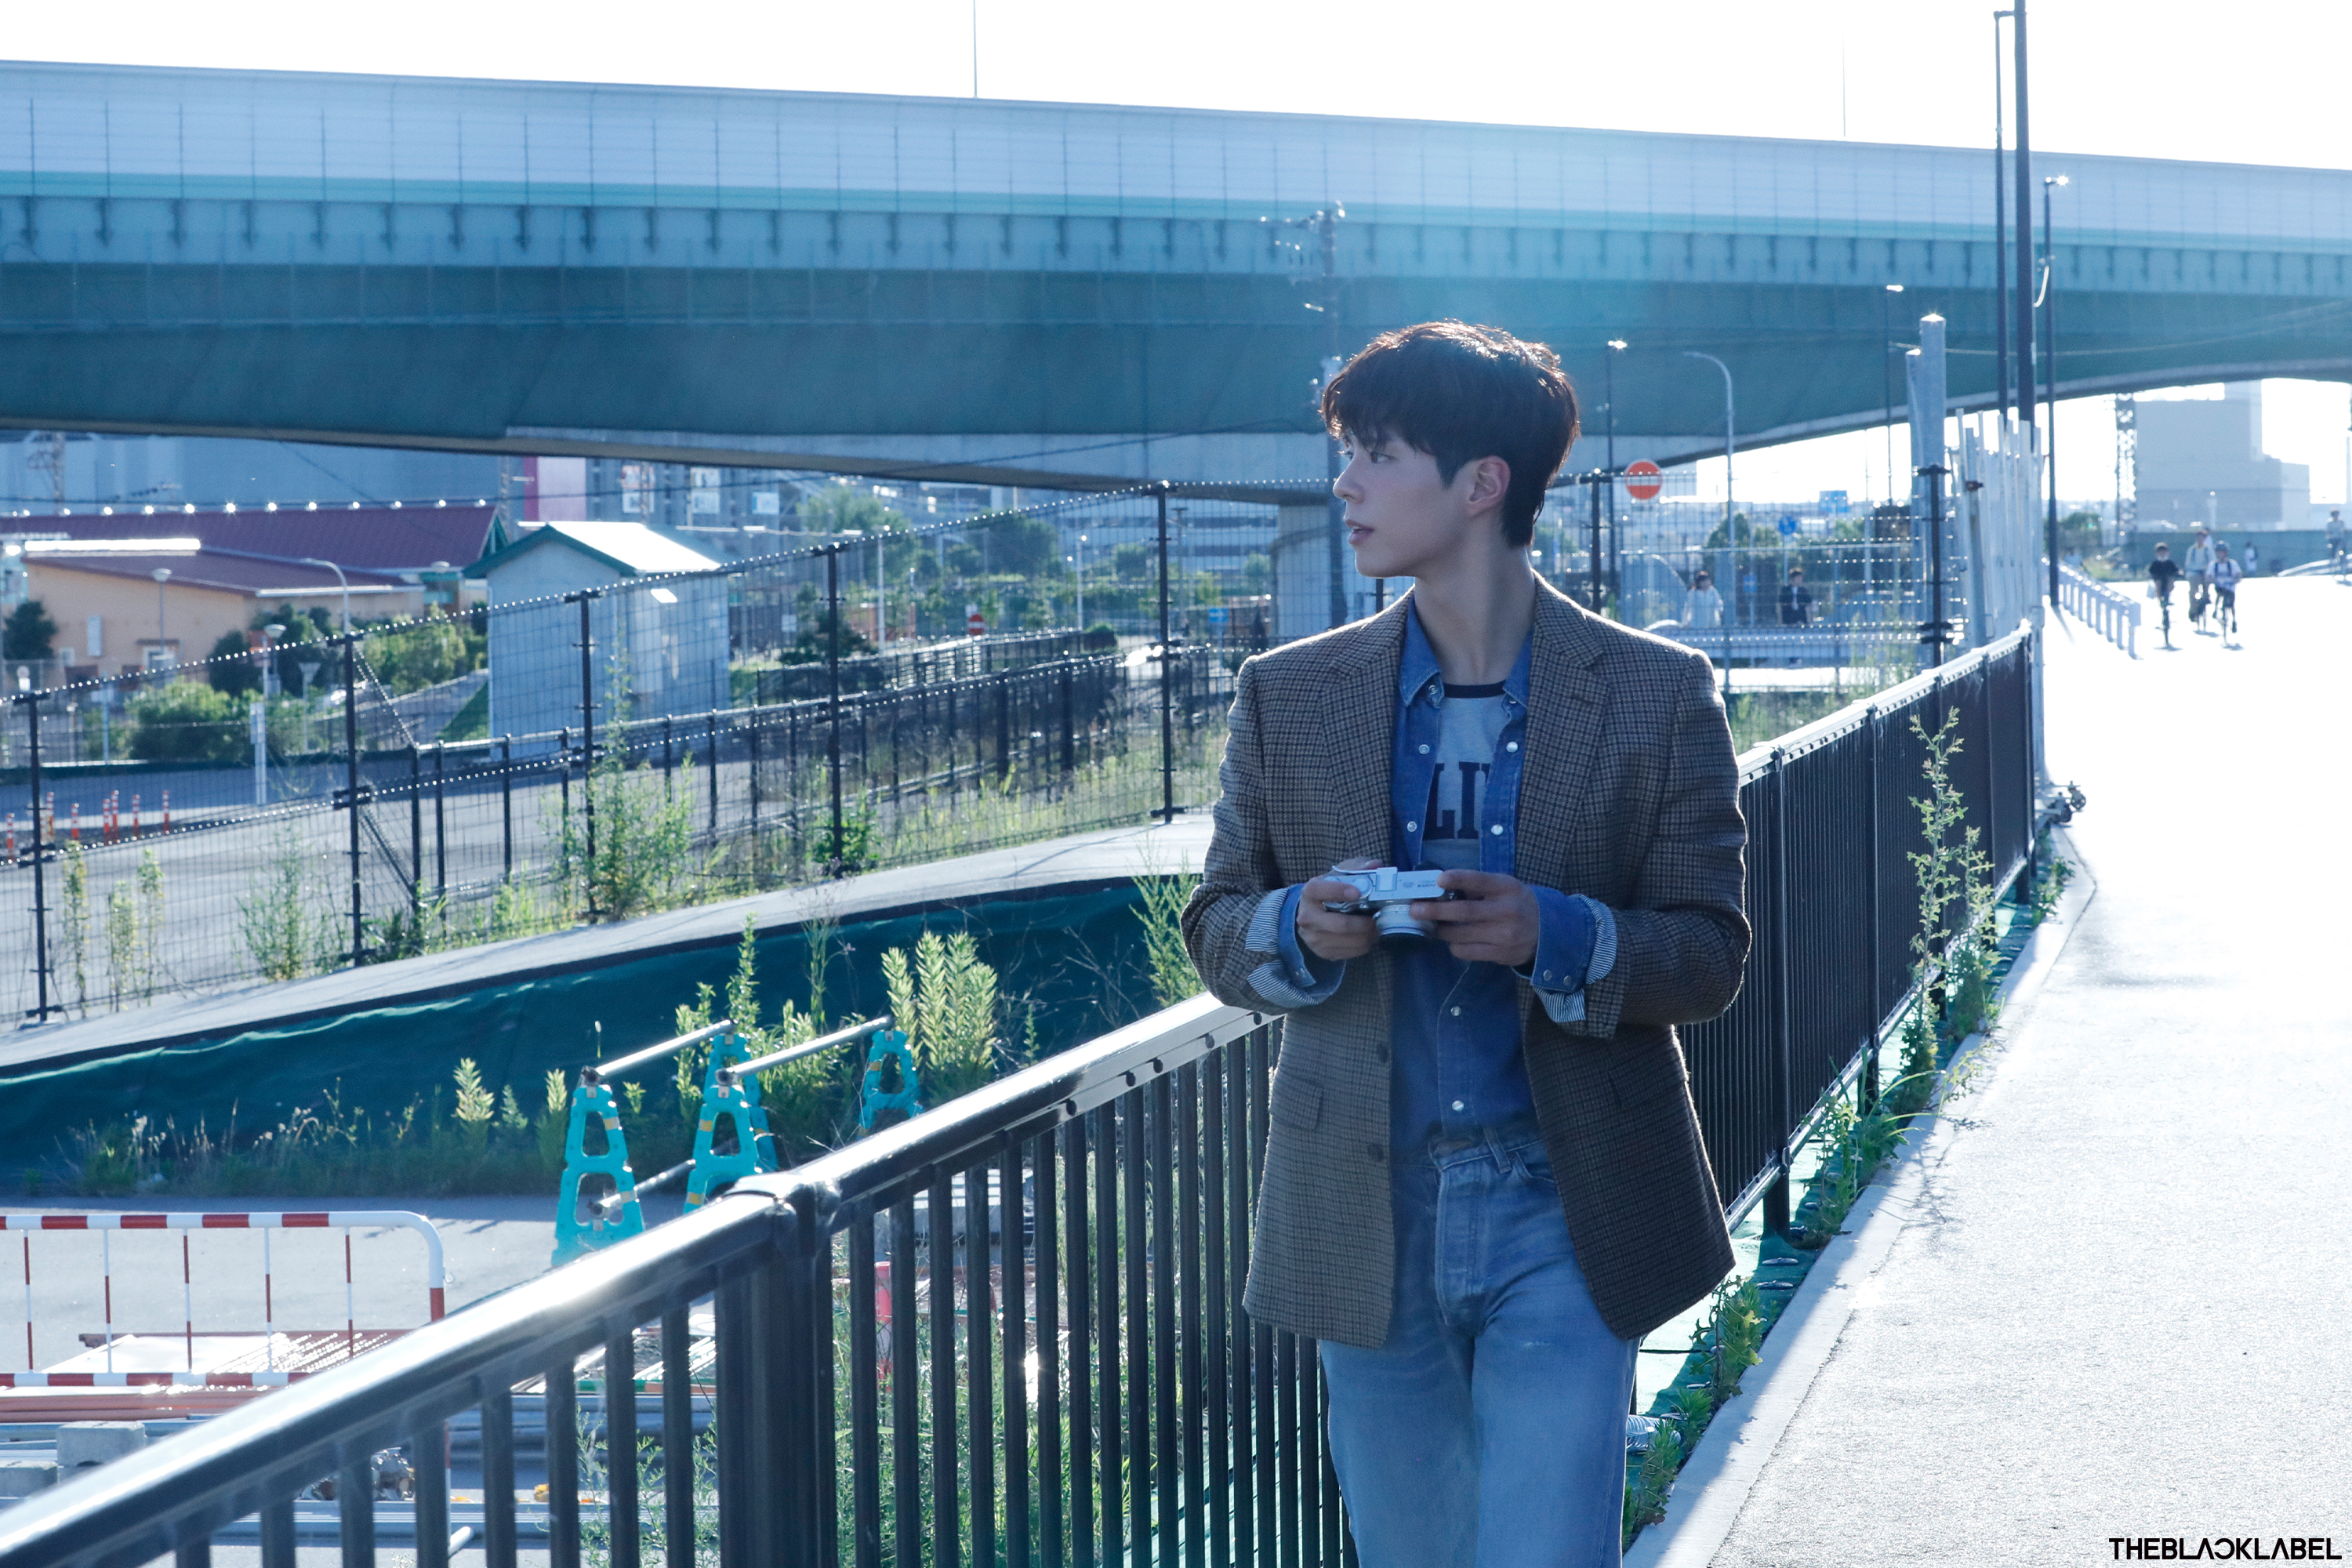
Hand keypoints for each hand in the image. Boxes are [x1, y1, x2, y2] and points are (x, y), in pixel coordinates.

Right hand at [1297, 859, 1380, 962]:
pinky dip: (1363, 946)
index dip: (1338, 891)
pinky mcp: (1322, 952)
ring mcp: (1313, 938)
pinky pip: (1348, 953)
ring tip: (1377, 928)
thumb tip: (1376, 865)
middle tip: (1378, 918)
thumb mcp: (1340, 874)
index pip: (1320, 890)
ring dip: (1367, 936)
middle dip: (1364, 923)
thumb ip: (1358, 867)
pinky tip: (1368, 937)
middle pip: (1339, 924)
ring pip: (1346, 940)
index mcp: (1310, 892)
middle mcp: (1307, 917)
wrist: (1312, 913)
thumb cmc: (1330, 890)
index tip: (1357, 892)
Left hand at [1412, 869, 1540, 967]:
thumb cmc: (1518, 903)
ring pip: (1461, 934)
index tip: (1438, 880)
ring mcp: (1504, 935)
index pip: (1480, 881)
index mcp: (1507, 888)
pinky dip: (1455, 946)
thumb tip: (1441, 887)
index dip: (1458, 879)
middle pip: (1465, 912)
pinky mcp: (1501, 954)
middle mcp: (1507, 911)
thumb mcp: (1505, 888)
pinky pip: (1467, 951)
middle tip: (1415, 910)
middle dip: (1436, 910)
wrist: (1548, 932)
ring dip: (1441, 930)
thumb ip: (1480, 887)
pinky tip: (1454, 940)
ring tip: (1431, 926)